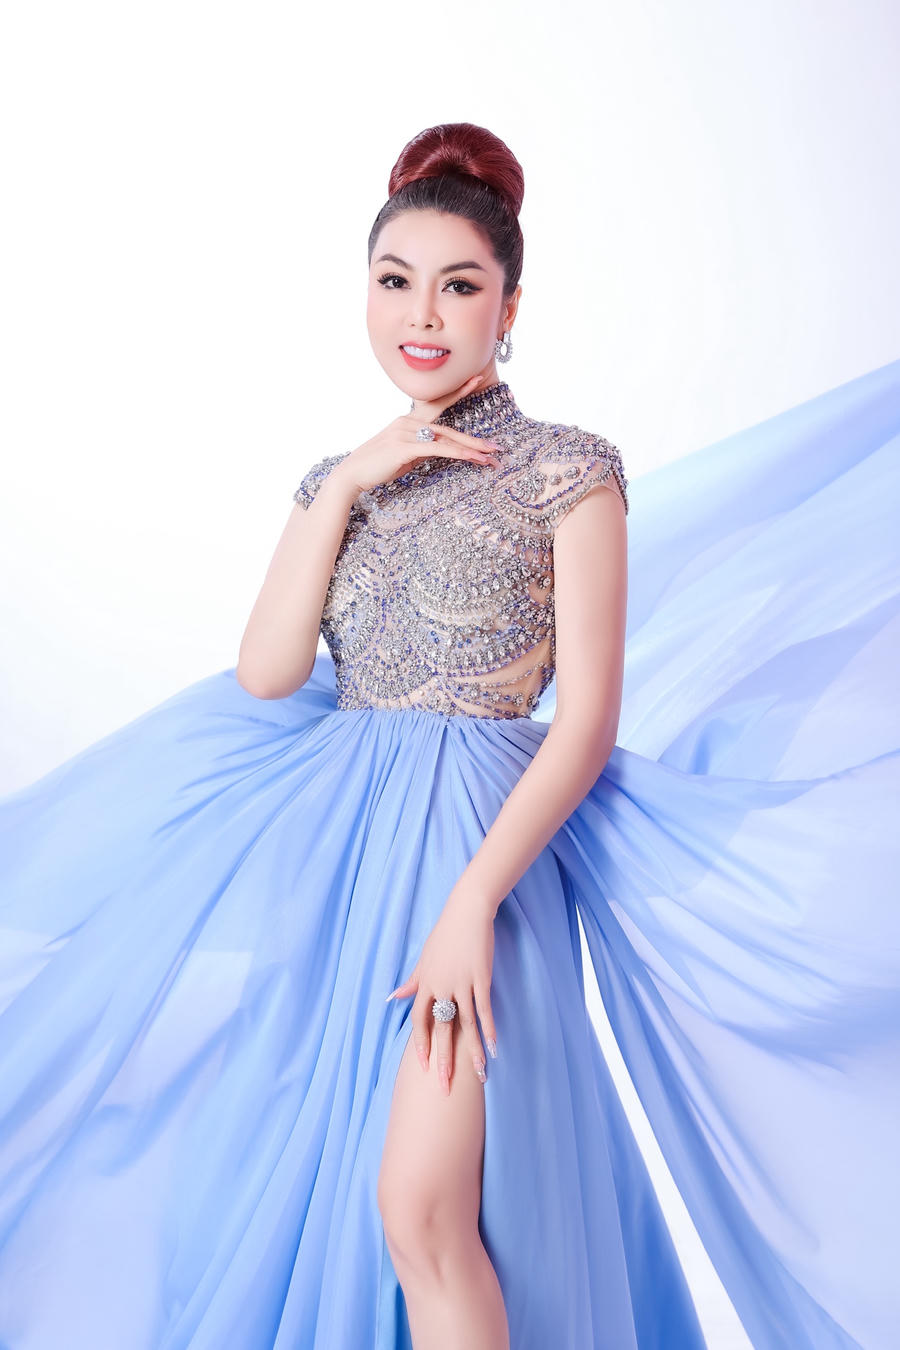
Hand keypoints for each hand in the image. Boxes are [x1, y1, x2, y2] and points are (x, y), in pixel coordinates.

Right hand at [332, 372, 501, 497]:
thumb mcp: (404, 455)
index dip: (457, 391)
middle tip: (497, 445)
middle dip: (474, 438)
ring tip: (490, 457)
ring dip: (471, 449)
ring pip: (446, 438)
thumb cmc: (377, 466)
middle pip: (448, 427)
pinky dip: (457, 452)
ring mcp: (406, 432)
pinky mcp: (405, 446)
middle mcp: (408, 421)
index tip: (476, 379)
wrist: (352, 474)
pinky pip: (437, 448)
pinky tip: (471, 458)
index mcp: (408, 420)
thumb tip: (439, 450)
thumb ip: (421, 448)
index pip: (437, 403)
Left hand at [385, 890, 497, 1095]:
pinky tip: (494, 1049)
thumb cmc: (446, 933)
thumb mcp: (424, 958)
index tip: (423, 1065)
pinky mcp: (480, 978)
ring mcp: (461, 983)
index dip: (421, 1043)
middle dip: (443, 1059)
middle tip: (444, 1087)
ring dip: (472, 1052)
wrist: (467, 911)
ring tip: (479, 1076)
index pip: (420, 1020)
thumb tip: (393, 997)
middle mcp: (441, 986)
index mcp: (426, 983)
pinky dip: (490, 1030)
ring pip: (465, 1025)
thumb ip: (412, 981)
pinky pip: (484, 1010)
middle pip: (441, 1029)